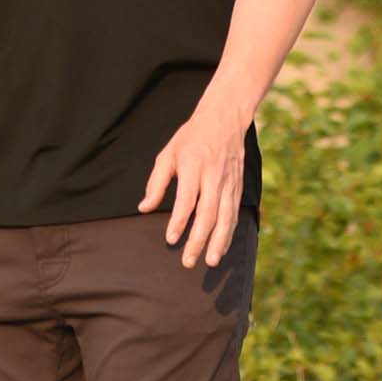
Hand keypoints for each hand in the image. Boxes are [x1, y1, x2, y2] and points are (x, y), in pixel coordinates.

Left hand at [138, 100, 247, 270]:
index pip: (187, 198)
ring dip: (218, 242)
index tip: (170, 238)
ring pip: (225, 217)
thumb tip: (144, 208)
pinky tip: (222, 248)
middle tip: (188, 261)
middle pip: (208, 213)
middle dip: (199, 240)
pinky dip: (229, 233)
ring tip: (209, 261)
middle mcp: (213, 176)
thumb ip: (156, 182)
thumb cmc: (192, 137)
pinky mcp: (238, 186)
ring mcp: (228, 182)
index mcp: (193, 165)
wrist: (225, 119)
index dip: (179, 220)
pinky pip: (234, 213)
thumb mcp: (168, 153)